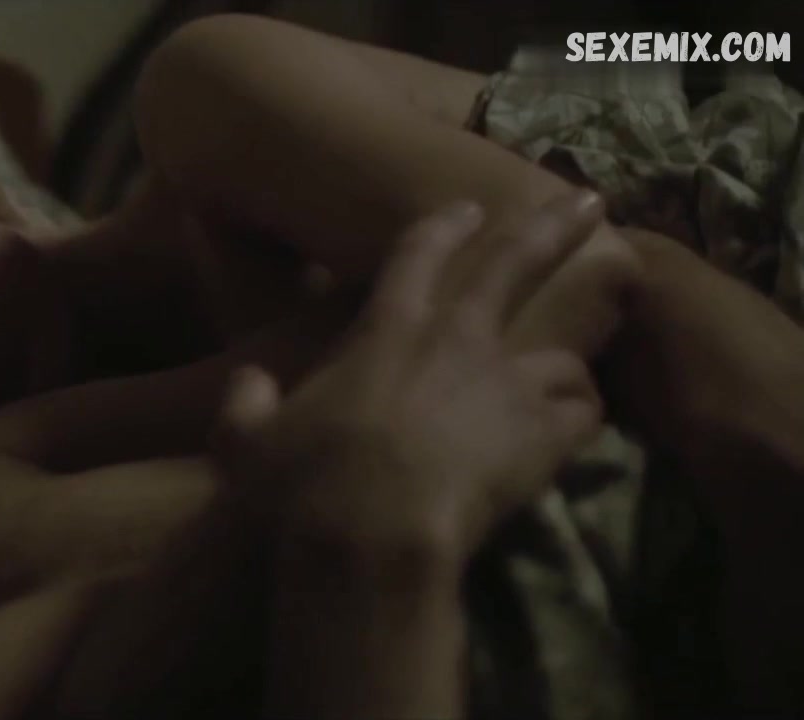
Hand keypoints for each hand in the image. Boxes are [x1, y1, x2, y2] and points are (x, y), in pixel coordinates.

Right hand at [213, 191, 617, 563]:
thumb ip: (246, 403)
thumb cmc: (303, 481)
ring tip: (567, 380)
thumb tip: (248, 382)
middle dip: (554, 226)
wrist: (373, 532)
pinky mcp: (544, 434)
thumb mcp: (245, 441)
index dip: (442, 228)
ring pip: (563, 355)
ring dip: (563, 365)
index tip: (465, 208)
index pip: (418, 256)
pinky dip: (578, 419)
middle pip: (516, 263)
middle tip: (590, 199)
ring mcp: (508, 383)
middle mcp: (456, 339)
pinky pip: (582, 413)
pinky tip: (573, 432)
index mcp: (385, 329)